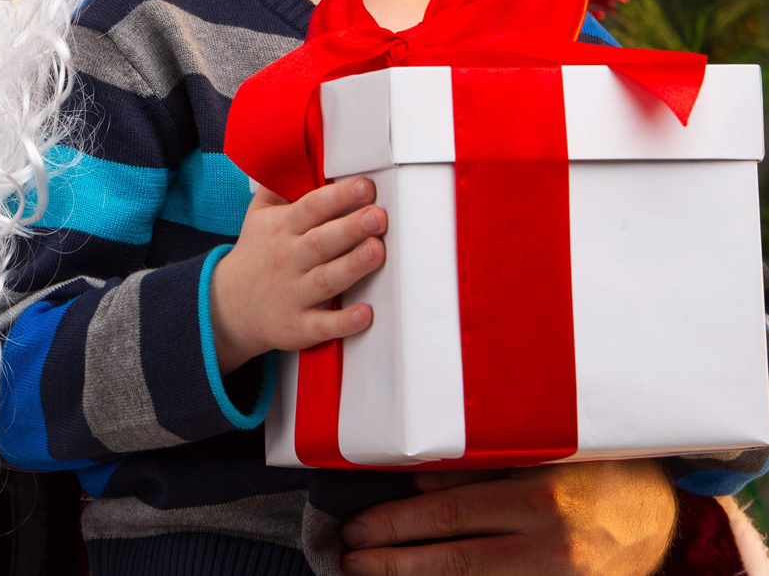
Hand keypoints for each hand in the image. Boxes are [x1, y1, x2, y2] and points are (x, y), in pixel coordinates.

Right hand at [209, 176, 385, 373]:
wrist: (229, 305)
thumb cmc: (256, 252)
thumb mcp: (258, 214)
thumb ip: (279, 186)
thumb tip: (302, 155)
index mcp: (282, 228)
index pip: (311, 208)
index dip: (338, 197)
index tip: (365, 186)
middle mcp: (288, 259)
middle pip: (321, 241)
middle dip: (351, 227)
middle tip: (378, 216)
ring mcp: (293, 294)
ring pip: (325, 279)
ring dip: (352, 266)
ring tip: (377, 250)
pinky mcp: (298, 326)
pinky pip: (322, 325)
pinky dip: (343, 321)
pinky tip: (366, 313)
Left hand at [339, 460, 677, 575]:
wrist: (662, 511)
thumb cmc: (591, 467)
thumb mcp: (537, 451)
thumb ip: (478, 467)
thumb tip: (418, 483)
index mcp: (539, 499)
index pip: (450, 515)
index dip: (398, 525)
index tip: (358, 529)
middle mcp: (551, 546)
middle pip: (455, 560)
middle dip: (396, 561)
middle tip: (351, 559)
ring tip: (375, 574)